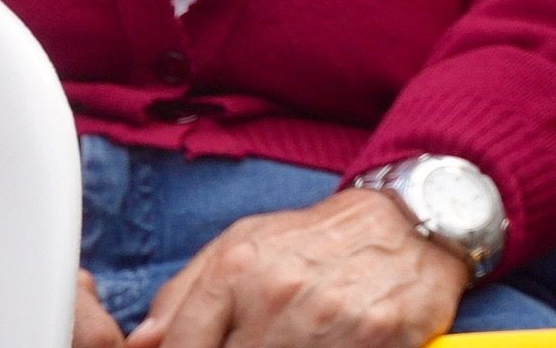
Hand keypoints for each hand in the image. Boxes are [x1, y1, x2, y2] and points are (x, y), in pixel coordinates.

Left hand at [126, 187, 470, 347]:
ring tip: (294, 341)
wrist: (411, 221)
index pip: (185, 344)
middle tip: (260, 340)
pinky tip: (324, 346)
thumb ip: (185, 292)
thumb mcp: (244, 243)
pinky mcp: (380, 336)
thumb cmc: (318, 238)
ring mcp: (331, 319)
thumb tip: (144, 341)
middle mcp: (281, 293)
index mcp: (240, 269)